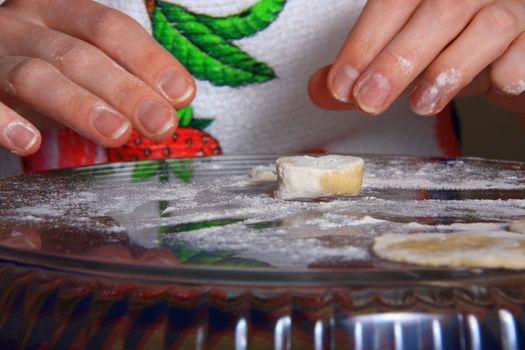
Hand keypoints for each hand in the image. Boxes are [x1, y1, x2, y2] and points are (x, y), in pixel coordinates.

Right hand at [0, 0, 194, 155]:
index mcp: (61, 12)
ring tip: (116, 133)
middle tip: (160, 124)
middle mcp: (26, 26)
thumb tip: (174, 102)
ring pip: (36, 76)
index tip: (182, 93)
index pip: (111, 28)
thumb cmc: (46, 71)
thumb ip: (122, 77)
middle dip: (127, 92)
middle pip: (80, 55)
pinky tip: (29, 143)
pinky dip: (4, 121)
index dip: (149, 60)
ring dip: (81, 106)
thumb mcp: (83, 65)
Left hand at [309, 0, 524, 114]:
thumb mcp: (405, 56)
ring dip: (449, 69)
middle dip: (396, 60)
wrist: (515, 49)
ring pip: (487, 24)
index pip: (391, 1)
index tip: (341, 86)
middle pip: (437, 10)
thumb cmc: (453, 47)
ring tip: (421, 105)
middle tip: (368, 102)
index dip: (363, 43)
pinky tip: (499, 83)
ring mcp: (512, 2)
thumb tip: (322, 89)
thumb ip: (364, 68)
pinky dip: (513, 66)